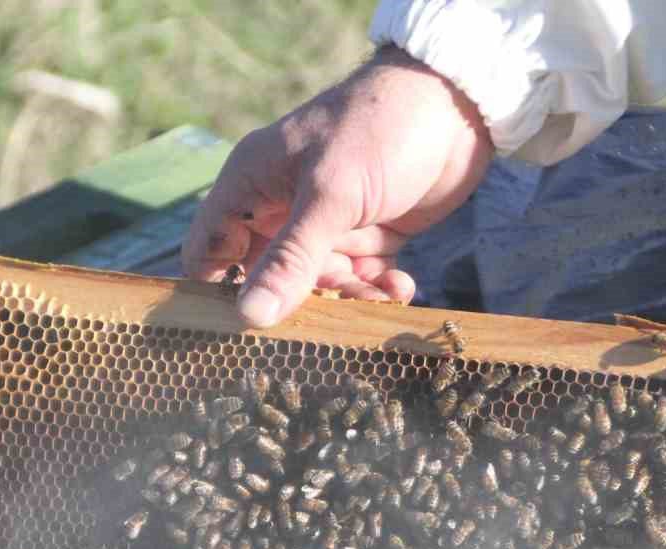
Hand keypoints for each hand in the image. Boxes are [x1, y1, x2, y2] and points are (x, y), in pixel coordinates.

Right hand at [183, 47, 492, 328]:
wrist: (456, 102)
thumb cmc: (379, 129)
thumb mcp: (330, 196)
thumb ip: (290, 260)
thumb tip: (249, 317)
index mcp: (252, 185)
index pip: (210, 250)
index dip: (215, 291)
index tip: (235, 330)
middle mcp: (281, 207)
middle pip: (266, 279)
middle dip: (295, 303)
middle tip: (327, 318)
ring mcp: (325, 224)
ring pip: (319, 286)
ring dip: (349, 296)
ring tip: (380, 292)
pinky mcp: (369, 236)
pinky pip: (360, 280)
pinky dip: (378, 289)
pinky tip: (399, 285)